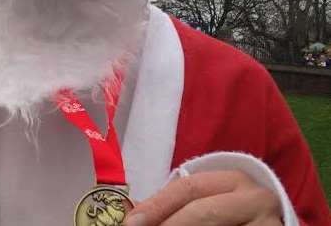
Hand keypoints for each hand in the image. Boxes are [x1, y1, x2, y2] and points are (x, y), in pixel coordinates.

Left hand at [124, 170, 281, 225]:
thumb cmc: (229, 215)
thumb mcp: (206, 201)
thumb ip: (172, 206)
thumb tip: (133, 217)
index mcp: (236, 179)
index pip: (188, 188)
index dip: (156, 206)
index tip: (131, 223)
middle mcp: (257, 199)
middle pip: (203, 212)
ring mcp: (270, 225)